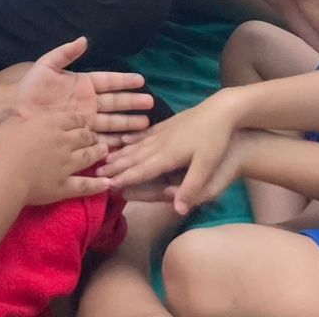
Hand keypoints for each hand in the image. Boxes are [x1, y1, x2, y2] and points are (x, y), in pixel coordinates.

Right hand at [0, 108, 109, 204]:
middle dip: (92, 135)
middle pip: (85, 136)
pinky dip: (98, 185)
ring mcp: (67, 164)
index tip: (83, 123)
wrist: (7, 176)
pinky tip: (108, 183)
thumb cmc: (6, 147)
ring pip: (89, 157)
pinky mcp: (66, 186)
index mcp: (52, 124)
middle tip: (95, 138)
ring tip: (105, 152)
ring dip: (98, 153)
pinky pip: (86, 185)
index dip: (81, 120)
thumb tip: (25, 120)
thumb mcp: (11, 123)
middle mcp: (64, 142)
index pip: (74, 118)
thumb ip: (22, 119)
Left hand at [13, 35, 152, 145]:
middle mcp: (88, 102)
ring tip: (145, 124)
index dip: (124, 80)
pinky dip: (113, 141)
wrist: (16, 114)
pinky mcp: (79, 135)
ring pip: (111, 121)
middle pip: (115, 102)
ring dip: (128, 123)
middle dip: (132, 103)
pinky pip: (99, 138)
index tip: (141, 80)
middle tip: (151, 104)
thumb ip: (65, 53)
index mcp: (83, 83)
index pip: (108, 81)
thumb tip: (84, 40)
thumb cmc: (30, 89)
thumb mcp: (46, 66)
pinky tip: (126, 143)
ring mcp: (85, 120)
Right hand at [98, 90, 239, 211]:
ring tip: (105, 157)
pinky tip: (126, 138)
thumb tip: (177, 209)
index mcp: (167, 155)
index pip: (141, 170)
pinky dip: (133, 138)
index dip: (124, 178)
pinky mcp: (169, 123)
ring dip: (121, 152)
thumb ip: (191, 187)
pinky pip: (145, 133)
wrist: (222, 109)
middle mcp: (161, 143)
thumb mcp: (207, 165)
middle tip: (96, 172)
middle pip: (134, 157)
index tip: (106, 185)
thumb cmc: (216, 139)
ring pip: (137, 145)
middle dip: (116, 165)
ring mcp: (164, 131)